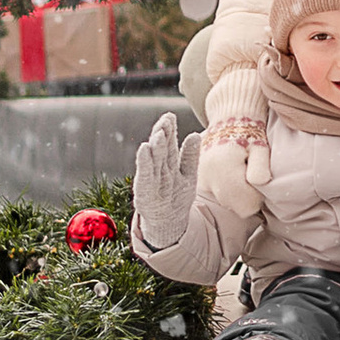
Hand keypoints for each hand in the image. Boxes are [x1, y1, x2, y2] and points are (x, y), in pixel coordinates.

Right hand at [135, 114, 197, 248]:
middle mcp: (158, 169)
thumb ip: (190, 156)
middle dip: (162, 134)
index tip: (170, 115)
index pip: (168, 143)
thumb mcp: (187, 174)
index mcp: (168, 163)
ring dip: (155, 146)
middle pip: (160, 148)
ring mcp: (151, 180)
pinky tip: (144, 148)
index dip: (169, 130)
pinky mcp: (145, 192)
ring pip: (153, 160)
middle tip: (165, 120)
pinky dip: (145, 162)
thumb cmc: (177, 197)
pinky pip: (145, 175)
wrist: (169, 223)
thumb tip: (195, 134)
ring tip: (158, 134)